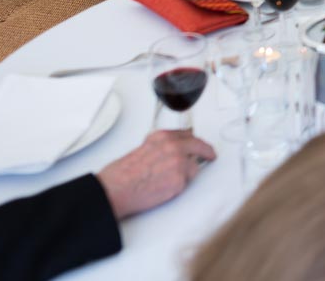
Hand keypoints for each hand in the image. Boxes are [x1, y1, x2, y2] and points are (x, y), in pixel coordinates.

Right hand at [96, 130, 215, 219]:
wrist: (114, 190)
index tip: (198, 143)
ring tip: (170, 180)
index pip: (187, 135)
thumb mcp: (141, 149)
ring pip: (194, 166)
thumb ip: (159, 147)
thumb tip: (169, 152)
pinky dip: (180, 186)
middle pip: (199, 145)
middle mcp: (172, 146)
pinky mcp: (179, 180)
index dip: (194, 141)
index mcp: (162, 137)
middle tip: (210, 155)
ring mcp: (178, 163)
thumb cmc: (120, 175)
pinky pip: (187, 183)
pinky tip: (166, 188)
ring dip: (187, 173)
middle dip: (206, 151)